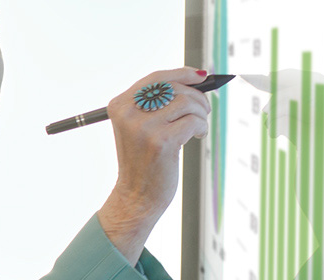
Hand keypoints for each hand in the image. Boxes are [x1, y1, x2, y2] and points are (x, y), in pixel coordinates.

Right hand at [98, 67, 210, 263]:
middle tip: (203, 110)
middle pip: (174, 87)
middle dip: (197, 97)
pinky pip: (193, 122)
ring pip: (187, 103)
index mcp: (120, 105)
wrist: (136, 195)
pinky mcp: (161, 142)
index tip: (201, 76)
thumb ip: (158, 102)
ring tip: (199, 127)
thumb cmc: (144, 159)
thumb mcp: (140, 126)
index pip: (155, 78)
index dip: (182, 73)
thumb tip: (196, 79)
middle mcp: (128, 113)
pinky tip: (197, 137)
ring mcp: (144, 128)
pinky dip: (201, 128)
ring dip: (200, 114)